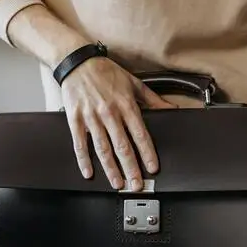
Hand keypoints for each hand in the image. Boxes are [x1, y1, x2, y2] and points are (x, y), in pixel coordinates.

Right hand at [61, 57, 174, 190]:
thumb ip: (153, 99)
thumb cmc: (105, 72)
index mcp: (126, 104)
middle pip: (122, 146)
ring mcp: (91, 117)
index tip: (152, 167)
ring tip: (118, 183)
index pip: (140, 134)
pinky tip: (89, 172)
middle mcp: (109, 112)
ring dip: (111, 168)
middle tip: (137, 184)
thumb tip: (170, 109)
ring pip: (102, 148)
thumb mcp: (134, 83)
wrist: (77, 62)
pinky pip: (79, 143)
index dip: (147, 153)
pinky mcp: (75, 119)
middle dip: (131, 168)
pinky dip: (84, 160)